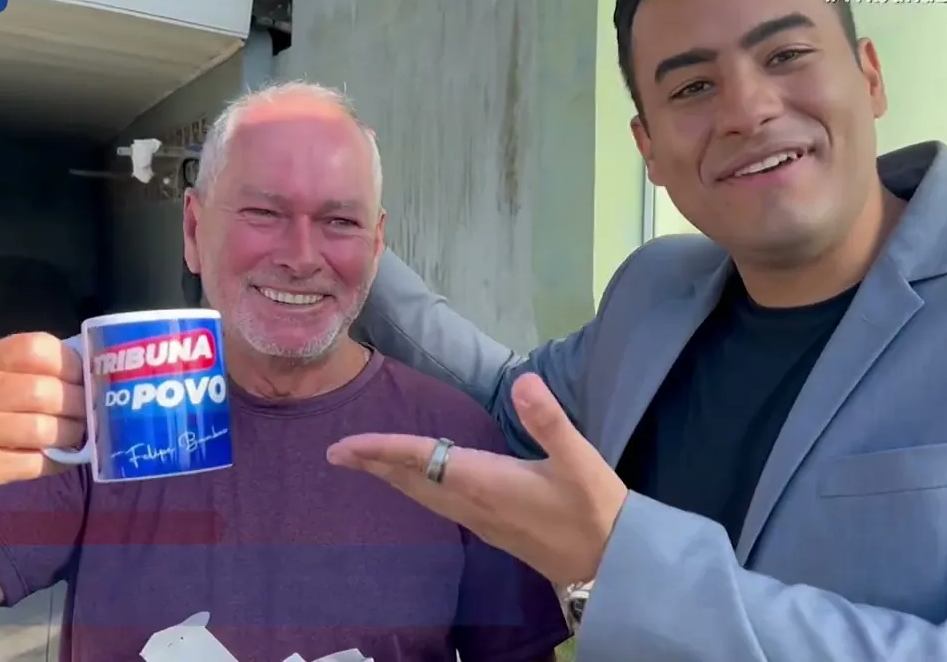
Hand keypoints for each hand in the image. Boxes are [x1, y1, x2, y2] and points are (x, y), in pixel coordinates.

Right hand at [0, 332, 86, 501]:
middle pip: (43, 392)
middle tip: (88, 413)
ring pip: (42, 429)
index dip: (70, 363)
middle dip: (77, 404)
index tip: (85, 378)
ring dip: (70, 434)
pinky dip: (56, 462)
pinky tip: (60, 458)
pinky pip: (31, 463)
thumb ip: (29, 371)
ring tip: (75, 435)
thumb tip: (89, 375)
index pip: (34, 348)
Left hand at [326, 373, 628, 585]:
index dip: (382, 449)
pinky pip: (439, 504)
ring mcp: (481, 520)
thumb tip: (522, 380)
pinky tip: (418, 482)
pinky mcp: (492, 528)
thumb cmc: (595, 510)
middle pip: (411, 481)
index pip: (422, 460)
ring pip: (423, 496)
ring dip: (392, 477)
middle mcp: (474, 504)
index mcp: (486, 482)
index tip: (344, 445)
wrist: (610, 565)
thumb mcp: (579, 461)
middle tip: (336, 453)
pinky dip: (417, 487)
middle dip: (374, 465)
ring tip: (366, 463)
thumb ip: (549, 420)